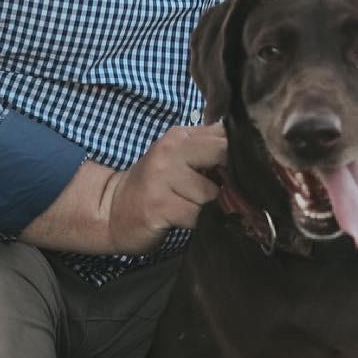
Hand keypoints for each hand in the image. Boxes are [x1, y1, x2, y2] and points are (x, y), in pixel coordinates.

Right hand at [101, 125, 226, 254]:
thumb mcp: (178, 158)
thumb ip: (207, 149)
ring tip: (188, 206)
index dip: (237, 155)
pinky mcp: (159, 205)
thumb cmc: (154, 187)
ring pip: (212, 192)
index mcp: (178, 136)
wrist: (112, 210)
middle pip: (223, 155)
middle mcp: (170, 151)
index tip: (235, 171)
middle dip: (226, 178)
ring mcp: (162, 177)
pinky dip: (195, 222)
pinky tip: (180, 218)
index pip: (223, 134)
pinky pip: (196, 215)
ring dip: (207, 206)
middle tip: (214, 191)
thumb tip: (246, 151)